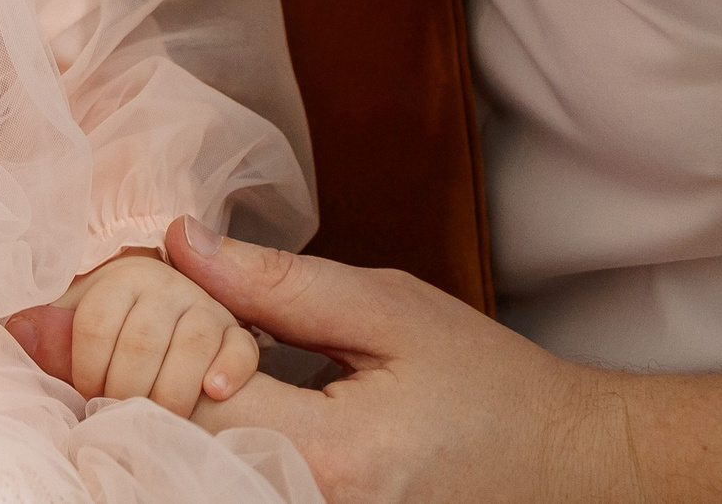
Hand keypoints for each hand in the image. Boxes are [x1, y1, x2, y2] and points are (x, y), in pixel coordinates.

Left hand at [5, 242, 259, 417]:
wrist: (168, 324)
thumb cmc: (114, 331)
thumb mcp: (79, 325)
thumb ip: (50, 332)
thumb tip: (17, 331)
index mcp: (119, 278)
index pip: (94, 323)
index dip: (84, 369)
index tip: (85, 394)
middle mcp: (165, 284)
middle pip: (141, 341)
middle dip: (124, 389)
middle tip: (117, 415)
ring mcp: (204, 306)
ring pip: (192, 345)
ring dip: (171, 393)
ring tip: (157, 419)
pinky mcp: (236, 332)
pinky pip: (241, 348)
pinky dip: (230, 370)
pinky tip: (213, 393)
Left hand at [167, 218, 631, 503]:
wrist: (559, 463)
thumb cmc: (483, 382)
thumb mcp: (386, 308)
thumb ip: (276, 282)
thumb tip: (179, 242)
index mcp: (331, 454)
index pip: (188, 397)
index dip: (169, 336)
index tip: (183, 299)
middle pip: (177, 441)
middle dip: (162, 372)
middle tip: (199, 329)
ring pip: (193, 468)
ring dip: (182, 409)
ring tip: (213, 365)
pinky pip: (225, 482)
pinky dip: (212, 441)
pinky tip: (231, 405)